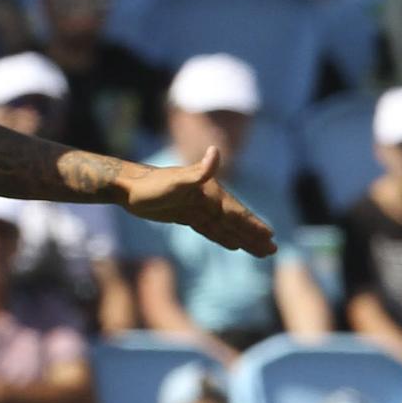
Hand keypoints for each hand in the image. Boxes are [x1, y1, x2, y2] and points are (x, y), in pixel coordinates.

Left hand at [123, 147, 276, 256]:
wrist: (128, 187)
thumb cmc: (151, 185)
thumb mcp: (176, 180)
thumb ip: (198, 171)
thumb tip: (216, 151)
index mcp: (211, 194)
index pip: (237, 214)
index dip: (253, 226)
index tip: (270, 237)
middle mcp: (208, 200)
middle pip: (236, 223)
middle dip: (254, 236)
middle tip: (272, 250)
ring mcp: (198, 208)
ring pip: (225, 228)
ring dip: (243, 239)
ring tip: (260, 251)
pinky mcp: (186, 215)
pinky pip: (211, 229)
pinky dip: (223, 237)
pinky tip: (234, 244)